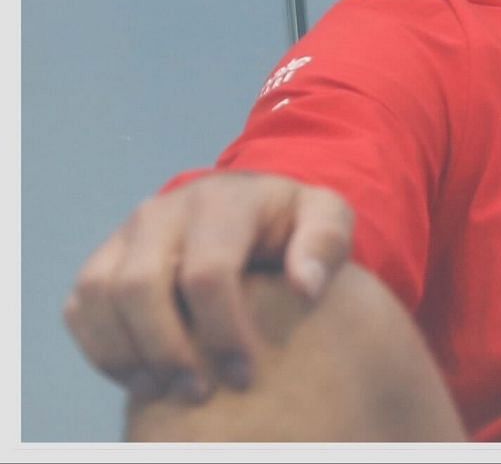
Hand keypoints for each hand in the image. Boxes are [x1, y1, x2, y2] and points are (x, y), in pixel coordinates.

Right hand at [63, 171, 354, 402]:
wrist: (251, 204)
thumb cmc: (292, 221)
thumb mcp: (327, 217)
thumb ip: (324, 243)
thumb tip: (304, 286)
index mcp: (222, 201)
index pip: (207, 272)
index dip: (222, 331)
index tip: (245, 374)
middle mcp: (164, 212)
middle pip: (140, 285)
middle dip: (166, 349)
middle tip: (199, 392)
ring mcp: (126, 234)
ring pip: (99, 295)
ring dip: (125, 354)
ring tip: (164, 391)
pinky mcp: (105, 258)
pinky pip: (81, 305)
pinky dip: (101, 347)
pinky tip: (141, 378)